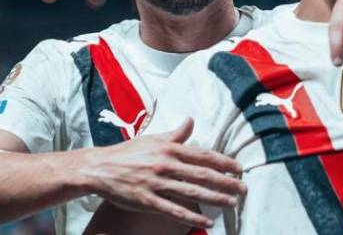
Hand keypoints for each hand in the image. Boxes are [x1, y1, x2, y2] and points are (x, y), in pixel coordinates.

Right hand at [82, 118, 244, 228]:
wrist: (99, 167)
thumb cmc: (128, 152)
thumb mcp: (153, 139)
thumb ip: (175, 134)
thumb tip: (191, 121)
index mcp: (169, 149)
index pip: (203, 155)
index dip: (224, 162)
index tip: (239, 168)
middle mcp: (165, 164)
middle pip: (202, 174)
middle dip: (226, 182)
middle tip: (243, 189)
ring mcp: (156, 183)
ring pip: (191, 192)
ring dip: (214, 198)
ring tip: (231, 203)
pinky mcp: (146, 200)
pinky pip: (173, 210)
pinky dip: (191, 216)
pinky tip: (206, 221)